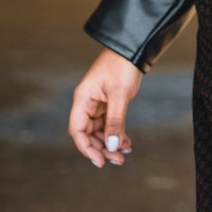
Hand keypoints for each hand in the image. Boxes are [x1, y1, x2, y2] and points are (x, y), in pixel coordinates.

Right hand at [68, 48, 142, 168]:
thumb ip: (115, 122)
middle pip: (88, 134)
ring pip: (100, 131)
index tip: (99, 161)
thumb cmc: (123, 66)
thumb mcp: (119, 95)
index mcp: (83, 99)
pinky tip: (127, 142)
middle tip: (118, 160)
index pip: (77, 130)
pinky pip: (109, 124)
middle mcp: (87, 103)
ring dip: (110, 143)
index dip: (86, 148)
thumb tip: (111, 146)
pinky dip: (117, 134)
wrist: (133, 49)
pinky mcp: (109, 103)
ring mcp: (98, 103)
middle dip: (102, 148)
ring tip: (125, 153)